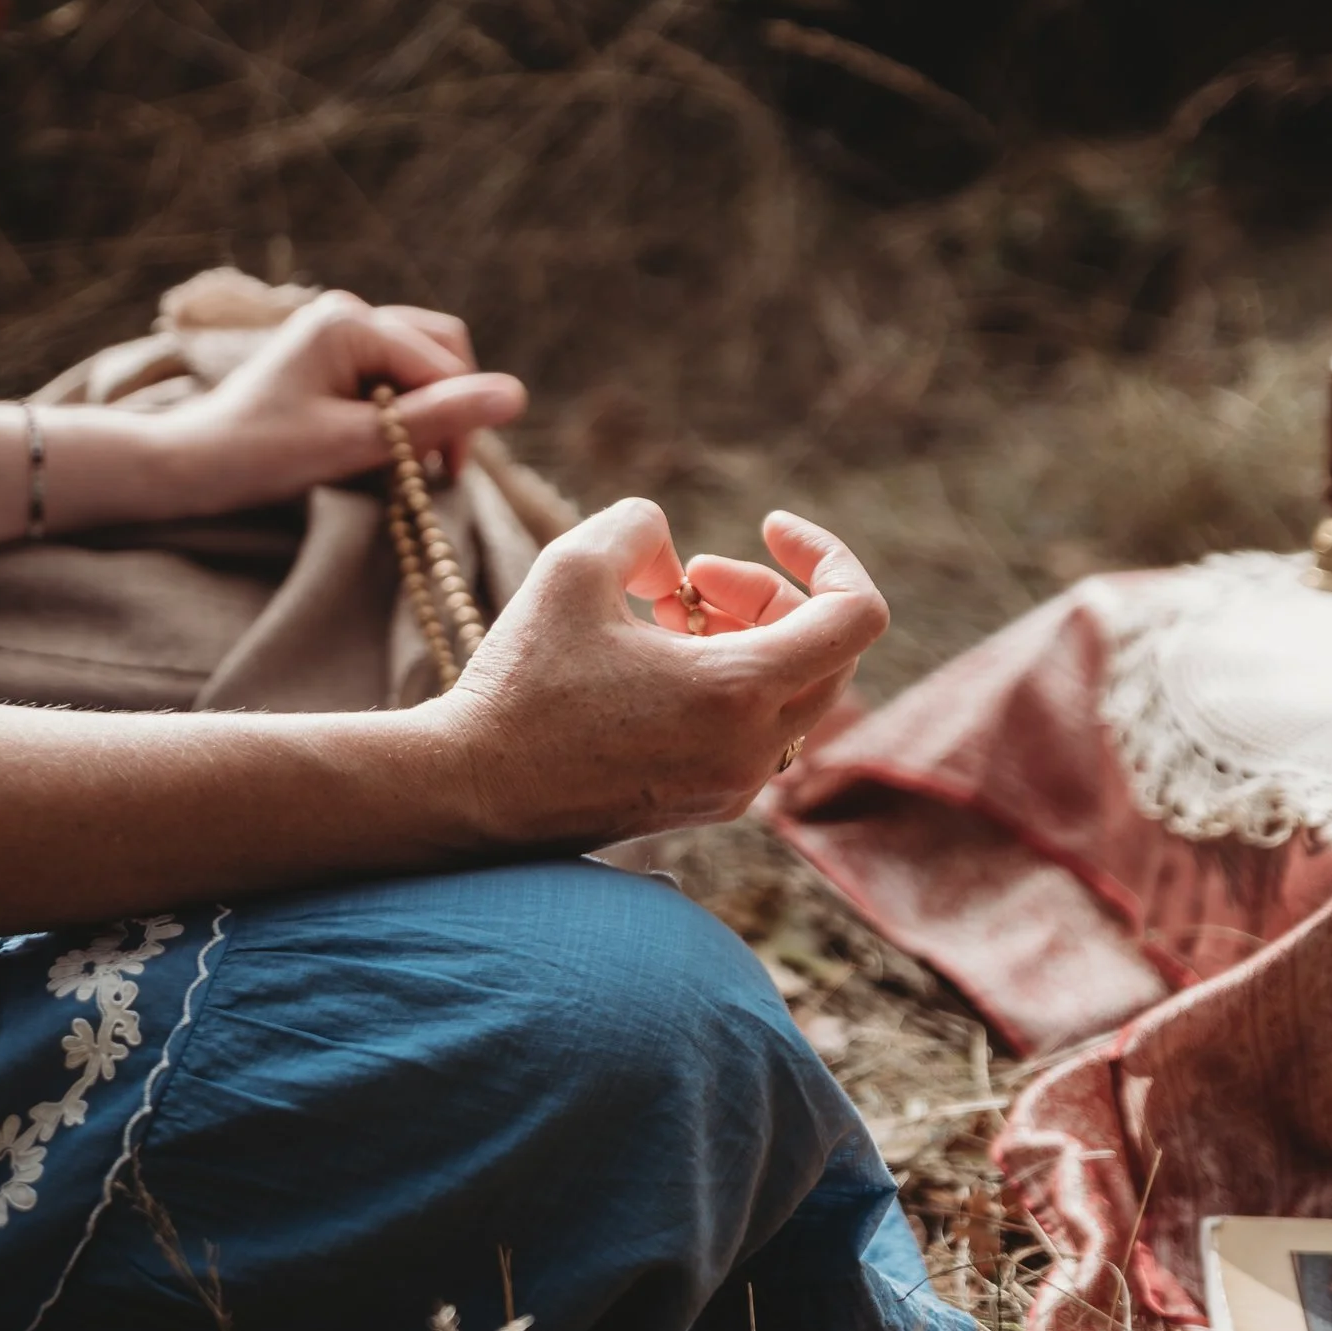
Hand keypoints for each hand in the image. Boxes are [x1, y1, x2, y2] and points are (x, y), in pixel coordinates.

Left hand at [170, 291, 526, 516]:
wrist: (190, 465)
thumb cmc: (262, 456)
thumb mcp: (355, 444)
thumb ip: (437, 419)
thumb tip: (517, 396)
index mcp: (351, 321)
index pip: (442, 363)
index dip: (457, 420)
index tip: (444, 479)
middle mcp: (349, 311)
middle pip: (442, 350)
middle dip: (449, 408)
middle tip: (432, 471)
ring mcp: (341, 330)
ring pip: (423, 364)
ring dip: (427, 412)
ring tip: (404, 464)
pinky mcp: (335, 355)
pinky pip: (395, 375)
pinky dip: (401, 413)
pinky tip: (379, 450)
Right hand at [431, 500, 887, 846]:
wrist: (472, 792)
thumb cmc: (521, 684)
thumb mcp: (574, 566)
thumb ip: (642, 525)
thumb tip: (671, 557)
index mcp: (741, 692)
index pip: (859, 614)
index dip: (828, 553)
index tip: (768, 526)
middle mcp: (753, 749)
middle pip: (828, 652)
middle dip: (770, 595)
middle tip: (691, 579)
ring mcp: (734, 786)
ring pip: (791, 693)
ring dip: (744, 637)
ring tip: (661, 616)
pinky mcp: (705, 804)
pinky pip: (752, 730)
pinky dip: (724, 683)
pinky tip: (650, 665)